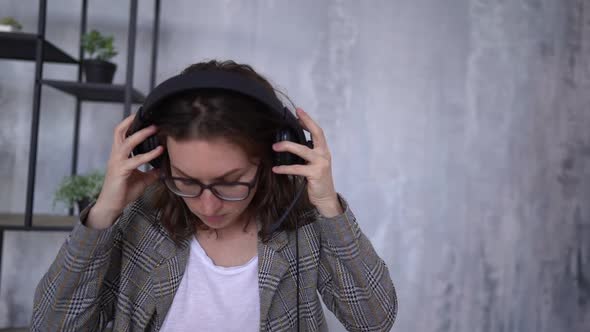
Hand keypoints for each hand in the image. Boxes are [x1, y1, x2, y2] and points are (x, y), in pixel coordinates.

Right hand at [88, 113, 163, 228]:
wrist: (112, 206)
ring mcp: (117, 162)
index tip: (143, 116)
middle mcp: (116, 155)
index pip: (122, 133)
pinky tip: (158, 151)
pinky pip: (135, 160)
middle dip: (133, 122)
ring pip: (127, 143)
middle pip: (119, 132)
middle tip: (149, 117)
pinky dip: (148, 155)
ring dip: (141, 134)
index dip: (130, 123)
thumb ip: (151, 173)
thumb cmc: (123, 192)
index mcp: (119, 155)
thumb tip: (163, 168)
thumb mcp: (142, 180)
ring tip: (155, 129)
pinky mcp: (121, 171)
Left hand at [271, 108, 342, 217]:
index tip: (298, 111)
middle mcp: (324, 154)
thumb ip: (305, 154)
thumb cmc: (317, 180)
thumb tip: (289, 144)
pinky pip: (297, 169)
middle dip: (306, 122)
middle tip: (294, 115)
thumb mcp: (313, 164)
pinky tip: (276, 168)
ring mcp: (320, 164)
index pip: (317, 131)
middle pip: (316, 134)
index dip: (309, 120)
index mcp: (323, 150)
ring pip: (303, 150)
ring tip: (275, 146)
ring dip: (288, 146)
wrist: (325, 198)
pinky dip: (285, 168)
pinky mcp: (315, 174)